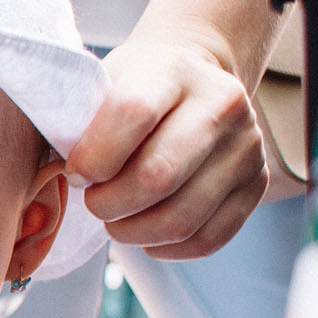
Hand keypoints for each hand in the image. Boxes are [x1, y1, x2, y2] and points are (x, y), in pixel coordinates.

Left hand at [69, 33, 266, 260]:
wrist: (192, 81)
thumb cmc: (132, 89)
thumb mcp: (101, 85)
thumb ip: (76, 121)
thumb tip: (60, 177)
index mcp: (175, 70)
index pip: (133, 114)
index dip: (94, 156)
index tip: (76, 172)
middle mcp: (223, 104)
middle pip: (158, 177)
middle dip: (109, 204)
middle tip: (94, 202)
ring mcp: (248, 146)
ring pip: (181, 218)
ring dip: (133, 232)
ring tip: (116, 218)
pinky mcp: (258, 183)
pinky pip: (208, 238)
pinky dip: (166, 247)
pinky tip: (145, 231)